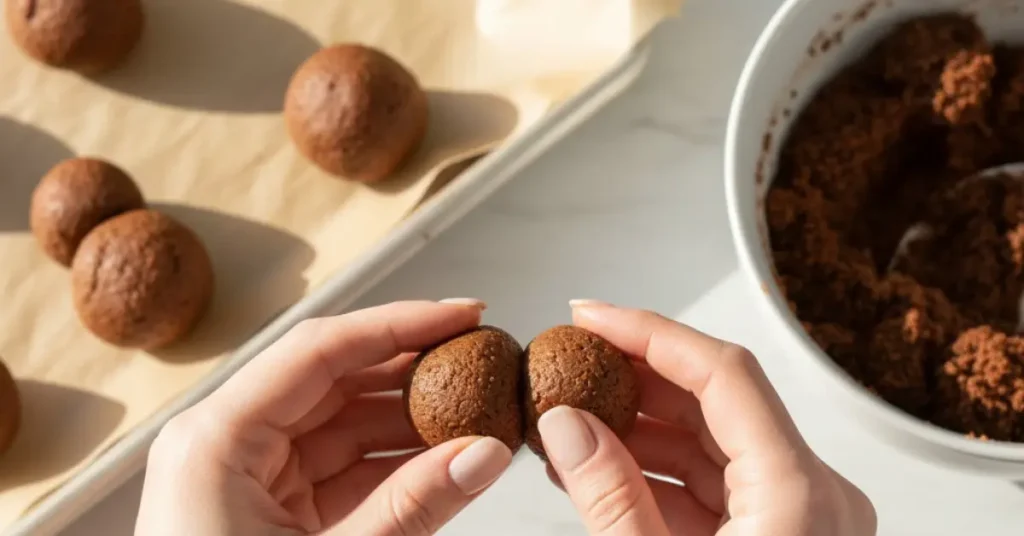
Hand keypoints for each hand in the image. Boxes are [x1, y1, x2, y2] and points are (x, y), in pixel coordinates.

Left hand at [135, 300, 513, 535]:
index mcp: (217, 438)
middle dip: (412, 371)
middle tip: (480, 359)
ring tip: (476, 410)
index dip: (401, 323)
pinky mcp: (270, 510)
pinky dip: (394, 464)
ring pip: (344, 425)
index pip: (321, 349)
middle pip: (334, 380)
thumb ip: (412, 505)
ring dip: (411, 420)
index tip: (465, 312)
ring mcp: (249, 477)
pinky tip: (446, 457)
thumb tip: (486, 452)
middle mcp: (228, 444)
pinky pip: (342, 469)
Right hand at [540, 301, 876, 535]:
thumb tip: (566, 425)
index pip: (722, 372)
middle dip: (633, 380)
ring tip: (569, 421)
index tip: (590, 316)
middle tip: (570, 365)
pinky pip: (713, 486)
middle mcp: (814, 496)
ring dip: (637, 431)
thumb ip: (610, 498)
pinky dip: (655, 475)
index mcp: (799, 494)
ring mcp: (802, 518)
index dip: (649, 331)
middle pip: (716, 401)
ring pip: (710, 443)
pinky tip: (600, 468)